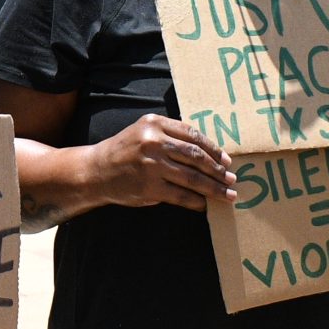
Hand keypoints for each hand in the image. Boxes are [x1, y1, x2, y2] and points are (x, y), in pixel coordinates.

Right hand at [82, 114, 237, 210]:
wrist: (96, 171)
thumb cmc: (125, 151)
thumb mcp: (144, 131)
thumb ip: (170, 135)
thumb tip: (207, 151)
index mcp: (155, 124)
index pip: (193, 135)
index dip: (214, 149)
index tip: (226, 160)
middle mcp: (154, 142)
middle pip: (196, 157)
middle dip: (218, 170)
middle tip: (232, 179)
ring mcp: (152, 165)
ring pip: (193, 178)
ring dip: (214, 188)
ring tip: (227, 194)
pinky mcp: (150, 187)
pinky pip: (181, 195)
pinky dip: (196, 201)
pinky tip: (205, 205)